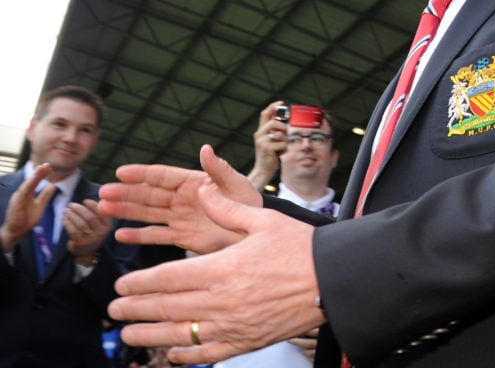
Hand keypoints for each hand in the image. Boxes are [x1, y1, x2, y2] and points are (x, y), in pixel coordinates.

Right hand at [1, 163, 56, 251]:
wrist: (15, 231)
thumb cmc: (26, 219)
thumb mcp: (40, 205)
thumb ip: (45, 195)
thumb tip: (53, 185)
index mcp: (27, 193)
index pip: (35, 181)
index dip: (41, 174)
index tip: (49, 167)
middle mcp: (22, 194)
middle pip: (31, 181)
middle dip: (38, 172)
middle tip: (47, 165)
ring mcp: (18, 198)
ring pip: (26, 185)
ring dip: (34, 177)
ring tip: (41, 169)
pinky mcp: (16, 204)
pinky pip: (22, 194)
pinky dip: (27, 187)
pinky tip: (32, 181)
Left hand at [64, 199, 111, 259]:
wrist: (87, 252)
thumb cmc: (91, 233)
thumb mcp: (99, 224)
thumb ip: (97, 213)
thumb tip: (87, 200)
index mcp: (107, 225)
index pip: (101, 212)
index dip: (92, 205)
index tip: (84, 201)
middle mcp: (101, 232)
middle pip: (90, 217)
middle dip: (79, 209)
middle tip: (71, 204)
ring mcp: (91, 239)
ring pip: (81, 224)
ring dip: (71, 215)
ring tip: (65, 210)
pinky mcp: (81, 244)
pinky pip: (73, 231)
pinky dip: (67, 223)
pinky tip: (63, 218)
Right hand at [98, 145, 261, 253]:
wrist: (255, 232)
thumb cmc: (248, 203)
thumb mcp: (236, 185)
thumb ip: (218, 169)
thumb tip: (205, 148)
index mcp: (192, 182)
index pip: (162, 175)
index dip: (141, 174)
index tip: (120, 172)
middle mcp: (181, 198)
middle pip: (148, 194)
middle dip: (126, 193)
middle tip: (103, 194)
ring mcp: (179, 217)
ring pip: (147, 213)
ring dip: (126, 211)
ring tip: (103, 209)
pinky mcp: (181, 236)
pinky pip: (156, 235)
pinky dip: (139, 236)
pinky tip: (121, 235)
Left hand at [108, 182, 324, 364]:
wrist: (333, 280)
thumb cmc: (301, 247)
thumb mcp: (263, 220)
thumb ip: (226, 208)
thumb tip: (199, 190)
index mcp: (223, 268)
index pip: (168, 277)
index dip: (140, 284)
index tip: (121, 285)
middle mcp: (223, 300)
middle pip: (167, 308)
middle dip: (135, 310)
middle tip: (114, 310)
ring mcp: (234, 324)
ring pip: (181, 334)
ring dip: (150, 335)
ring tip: (129, 334)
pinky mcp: (248, 341)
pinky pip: (209, 353)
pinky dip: (187, 355)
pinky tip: (171, 354)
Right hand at [249, 101, 288, 187]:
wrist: (264, 170)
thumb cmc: (271, 155)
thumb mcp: (273, 141)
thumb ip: (277, 132)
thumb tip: (287, 122)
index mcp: (261, 131)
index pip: (265, 114)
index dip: (273, 107)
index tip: (281, 102)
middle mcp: (259, 134)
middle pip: (274, 122)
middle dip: (283, 127)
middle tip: (287, 134)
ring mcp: (261, 141)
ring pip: (279, 134)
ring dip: (284, 140)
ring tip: (282, 147)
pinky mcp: (266, 148)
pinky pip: (282, 144)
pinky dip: (284, 149)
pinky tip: (280, 154)